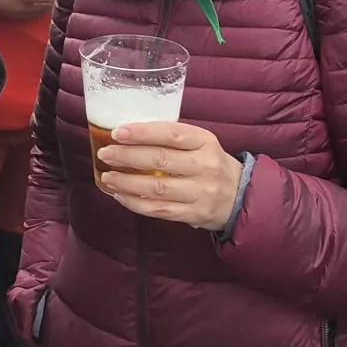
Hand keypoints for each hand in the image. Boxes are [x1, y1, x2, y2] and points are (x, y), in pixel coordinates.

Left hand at [98, 122, 242, 230]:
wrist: (240, 196)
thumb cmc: (210, 164)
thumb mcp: (200, 143)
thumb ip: (171, 138)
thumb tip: (127, 135)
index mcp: (205, 142)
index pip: (171, 133)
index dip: (142, 133)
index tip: (118, 132)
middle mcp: (205, 166)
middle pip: (161, 160)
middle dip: (128, 156)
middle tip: (106, 154)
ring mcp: (200, 192)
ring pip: (157, 187)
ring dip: (127, 182)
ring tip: (108, 177)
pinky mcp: (194, 214)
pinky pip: (160, 210)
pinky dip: (136, 203)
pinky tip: (120, 196)